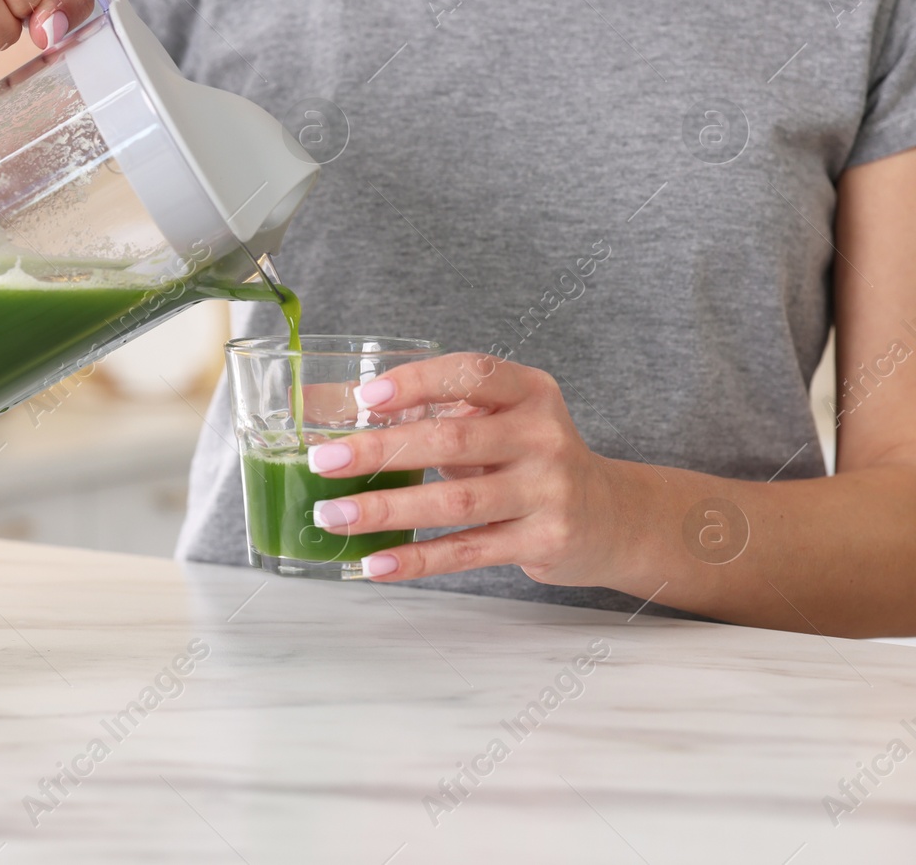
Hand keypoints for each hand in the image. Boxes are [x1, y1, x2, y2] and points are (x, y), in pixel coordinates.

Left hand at [306, 353, 629, 585]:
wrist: (611, 516)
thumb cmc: (529, 458)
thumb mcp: (498, 420)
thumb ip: (433, 409)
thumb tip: (330, 404)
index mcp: (529, 392)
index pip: (472, 373)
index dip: (417, 382)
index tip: (365, 398)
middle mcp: (543, 437)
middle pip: (452, 440)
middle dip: (380, 450)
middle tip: (324, 459)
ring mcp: (547, 492)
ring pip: (455, 502)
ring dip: (385, 510)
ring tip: (333, 515)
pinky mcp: (543, 541)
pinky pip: (468, 551)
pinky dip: (416, 559)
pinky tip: (373, 561)